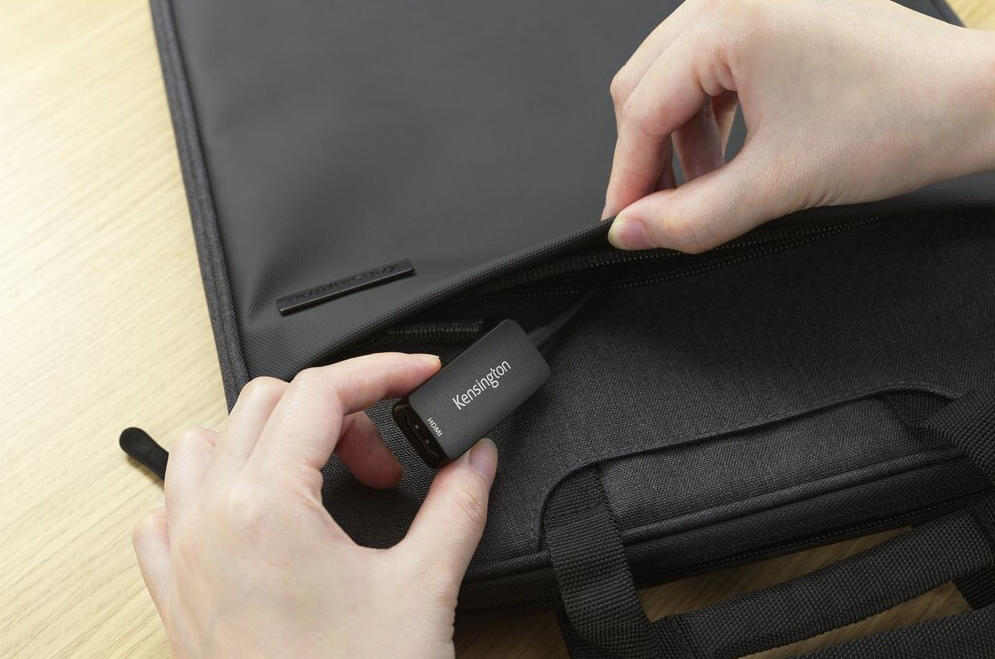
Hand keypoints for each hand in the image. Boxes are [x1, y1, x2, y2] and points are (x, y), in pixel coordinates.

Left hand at [132, 353, 498, 657]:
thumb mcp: (423, 587)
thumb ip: (457, 505)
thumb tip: (474, 460)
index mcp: (267, 506)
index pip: (321, 391)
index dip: (380, 371)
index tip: (416, 376)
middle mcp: (210, 520)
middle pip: (267, 402)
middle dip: (338, 413)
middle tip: (385, 460)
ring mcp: (182, 555)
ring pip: (205, 441)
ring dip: (269, 439)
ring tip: (322, 477)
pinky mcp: (173, 591)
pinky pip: (169, 505)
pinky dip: (212, 487)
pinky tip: (258, 514)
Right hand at [604, 0, 994, 251]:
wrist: (972, 103)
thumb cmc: (900, 120)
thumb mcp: (778, 183)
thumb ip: (692, 217)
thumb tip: (634, 230)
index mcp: (729, 20)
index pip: (641, 108)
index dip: (628, 176)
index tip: (625, 221)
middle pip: (646, 84)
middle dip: (649, 155)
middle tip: (658, 210)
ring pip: (676, 75)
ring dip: (681, 137)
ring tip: (708, 185)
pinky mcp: (775, 11)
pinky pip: (712, 64)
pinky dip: (710, 113)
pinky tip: (730, 152)